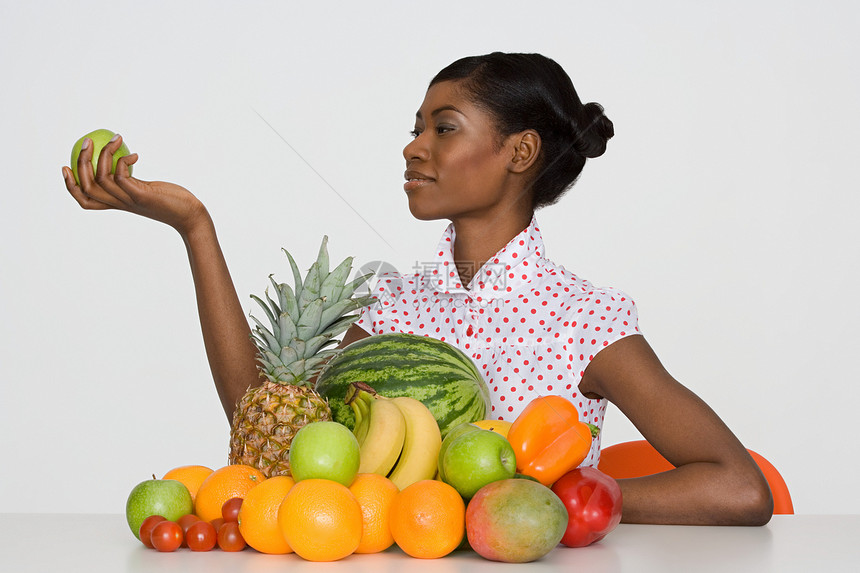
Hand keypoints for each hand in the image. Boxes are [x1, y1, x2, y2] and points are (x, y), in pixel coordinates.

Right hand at [62, 134, 207, 235]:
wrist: (189, 216)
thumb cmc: (169, 201)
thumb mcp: (144, 189)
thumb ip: (130, 180)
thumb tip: (121, 159)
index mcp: (117, 203)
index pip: (85, 199)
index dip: (70, 185)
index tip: (65, 166)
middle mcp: (119, 203)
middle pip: (86, 186)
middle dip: (81, 161)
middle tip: (86, 141)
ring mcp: (129, 201)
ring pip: (101, 179)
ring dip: (104, 154)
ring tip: (116, 138)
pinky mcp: (141, 197)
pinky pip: (121, 177)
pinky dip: (123, 161)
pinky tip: (135, 155)